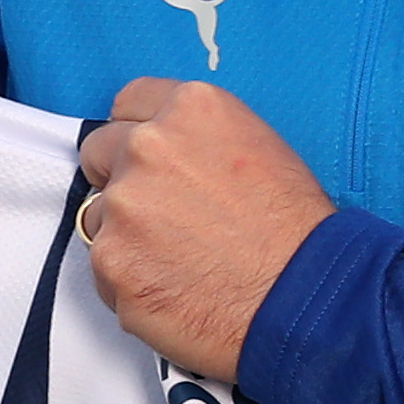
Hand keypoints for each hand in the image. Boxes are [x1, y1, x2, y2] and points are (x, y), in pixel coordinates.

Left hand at [73, 78, 336, 381]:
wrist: (304, 300)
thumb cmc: (295, 232)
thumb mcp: (259, 146)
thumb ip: (197, 139)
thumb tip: (168, 154)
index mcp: (189, 110)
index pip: (128, 104)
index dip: (138, 135)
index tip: (148, 160)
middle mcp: (147, 148)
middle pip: (100, 153)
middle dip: (121, 180)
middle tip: (162, 217)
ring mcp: (123, 207)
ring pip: (99, 218)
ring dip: (127, 237)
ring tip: (181, 263)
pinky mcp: (112, 263)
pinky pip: (105, 272)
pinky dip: (132, 284)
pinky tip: (176, 292)